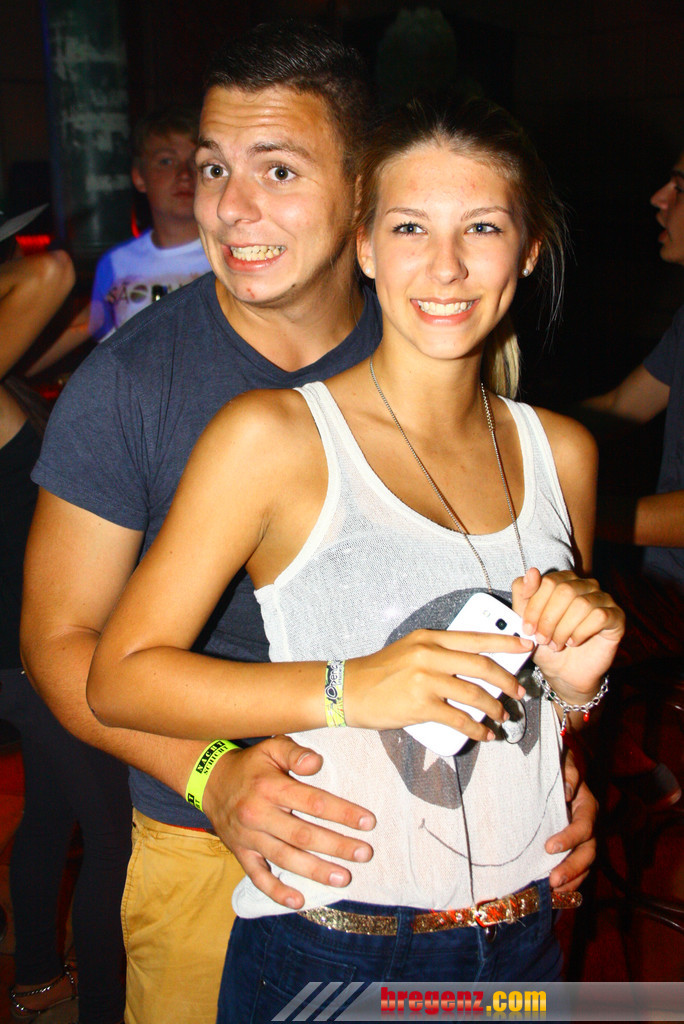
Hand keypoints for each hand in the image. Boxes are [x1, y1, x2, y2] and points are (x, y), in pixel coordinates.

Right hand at [201, 735, 375, 909]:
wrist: (210, 781)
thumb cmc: (251, 765)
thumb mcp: (271, 748)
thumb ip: (295, 753)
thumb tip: (316, 762)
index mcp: (270, 787)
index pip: (313, 802)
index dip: (342, 813)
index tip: (368, 822)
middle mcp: (259, 814)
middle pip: (303, 834)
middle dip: (336, 846)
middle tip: (364, 853)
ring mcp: (249, 837)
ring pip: (285, 858)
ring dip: (315, 870)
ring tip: (343, 878)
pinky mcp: (241, 853)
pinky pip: (258, 877)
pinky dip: (277, 892)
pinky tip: (299, 901)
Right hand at [345, 628, 531, 742]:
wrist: (348, 690)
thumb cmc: (380, 673)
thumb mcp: (410, 650)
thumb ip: (439, 653)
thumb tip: (475, 666)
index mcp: (429, 638)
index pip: (476, 637)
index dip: (506, 642)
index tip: (526, 646)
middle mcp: (429, 654)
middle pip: (482, 665)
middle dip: (507, 680)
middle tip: (519, 692)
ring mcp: (425, 680)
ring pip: (475, 694)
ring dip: (494, 707)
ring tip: (502, 716)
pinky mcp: (420, 706)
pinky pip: (459, 719)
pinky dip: (477, 729)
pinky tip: (484, 733)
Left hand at [512, 568, 623, 697]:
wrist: (563, 672)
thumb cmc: (545, 642)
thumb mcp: (526, 619)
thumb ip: (523, 594)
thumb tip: (532, 571)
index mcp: (563, 580)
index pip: (548, 581)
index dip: (535, 606)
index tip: (528, 628)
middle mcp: (585, 585)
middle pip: (565, 590)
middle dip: (548, 619)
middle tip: (541, 639)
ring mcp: (603, 599)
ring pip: (582, 604)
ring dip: (563, 629)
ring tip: (556, 644)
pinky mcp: (616, 616)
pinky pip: (599, 616)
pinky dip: (581, 632)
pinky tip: (573, 642)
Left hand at [547, 747, 596, 890]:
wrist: (554, 769)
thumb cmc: (556, 764)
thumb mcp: (562, 761)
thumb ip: (567, 772)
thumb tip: (567, 790)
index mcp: (587, 805)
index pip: (584, 825)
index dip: (570, 838)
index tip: (549, 847)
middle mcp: (589, 824)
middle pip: (589, 851)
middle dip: (572, 867)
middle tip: (553, 880)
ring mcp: (584, 838)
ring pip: (585, 864)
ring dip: (572, 880)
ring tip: (553, 892)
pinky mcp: (575, 847)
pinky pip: (579, 869)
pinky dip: (570, 883)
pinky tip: (555, 895)